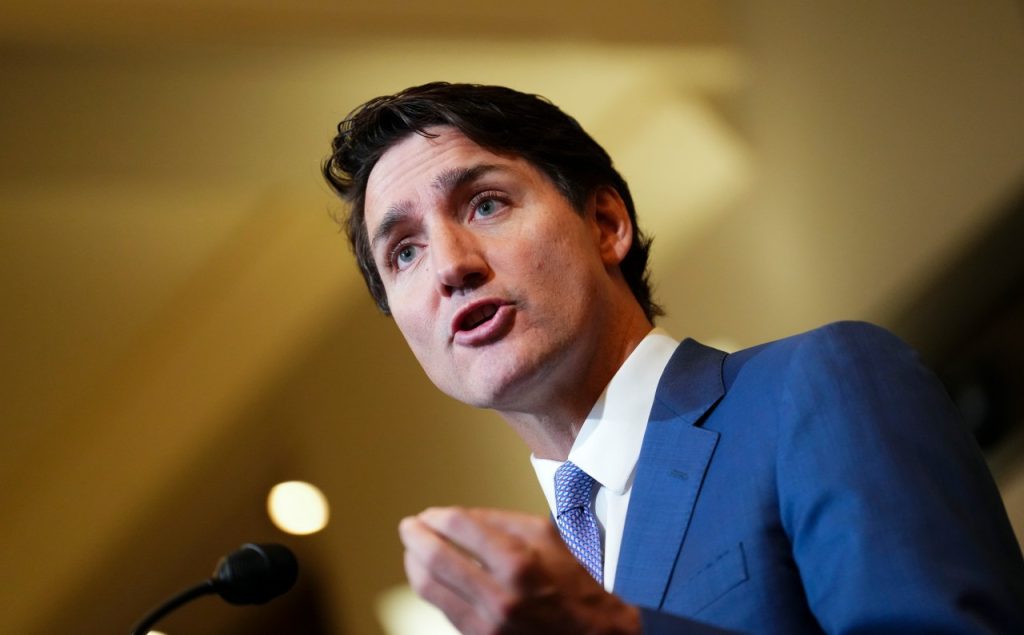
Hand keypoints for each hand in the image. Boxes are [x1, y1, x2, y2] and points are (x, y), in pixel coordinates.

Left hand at [398, 506, 640, 634]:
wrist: (591, 634)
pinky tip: (427, 573)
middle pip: (436, 557)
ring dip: (414, 562)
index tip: (431, 514)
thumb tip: (457, 518)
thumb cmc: (571, 580)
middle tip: (408, 526)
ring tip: (412, 549)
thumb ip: (501, 521)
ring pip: (429, 586)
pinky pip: (441, 608)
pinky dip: (429, 586)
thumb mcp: (546, 536)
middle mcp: (499, 595)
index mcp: (519, 562)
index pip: (460, 527)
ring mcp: (487, 623)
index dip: (438, 516)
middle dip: (415, 537)